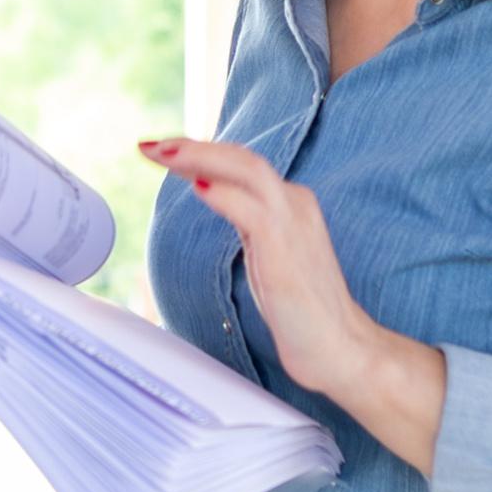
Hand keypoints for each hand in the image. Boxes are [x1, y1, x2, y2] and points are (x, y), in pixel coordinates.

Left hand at [143, 133, 446, 473]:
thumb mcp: (267, 254)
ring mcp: (292, 221)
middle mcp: (294, 202)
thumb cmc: (302, 310)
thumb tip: (213, 194)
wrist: (339, 346)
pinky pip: (249, 209)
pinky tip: (194, 186)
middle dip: (192, 146)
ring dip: (200, 157)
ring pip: (244, 169)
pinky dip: (220, 193)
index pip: (242, 164)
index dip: (202, 152)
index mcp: (291, 203)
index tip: (165, 150)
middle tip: (151, 145)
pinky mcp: (284, 246)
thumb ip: (247, 222)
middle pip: (240, 156)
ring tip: (161, 152)